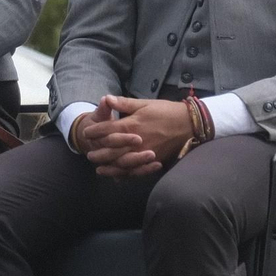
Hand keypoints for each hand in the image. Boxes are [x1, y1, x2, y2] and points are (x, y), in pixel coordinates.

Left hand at [79, 96, 193, 178]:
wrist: (189, 123)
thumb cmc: (165, 111)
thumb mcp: (144, 103)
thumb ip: (124, 103)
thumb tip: (106, 98)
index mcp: (132, 124)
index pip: (107, 130)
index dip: (95, 131)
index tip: (86, 132)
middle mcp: (136, 141)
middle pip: (111, 150)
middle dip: (98, 153)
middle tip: (88, 154)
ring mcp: (144, 153)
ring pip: (122, 164)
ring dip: (109, 167)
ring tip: (99, 169)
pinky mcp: (153, 160)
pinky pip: (136, 171)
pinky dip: (126, 175)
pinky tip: (118, 177)